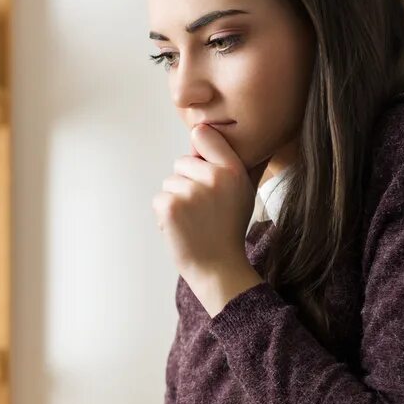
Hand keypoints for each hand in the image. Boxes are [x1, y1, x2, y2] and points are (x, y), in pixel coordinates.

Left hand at [152, 123, 264, 314]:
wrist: (218, 267)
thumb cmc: (228, 230)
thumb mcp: (244, 193)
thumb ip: (237, 164)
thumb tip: (228, 136)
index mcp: (233, 170)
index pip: (204, 136)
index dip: (198, 147)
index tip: (200, 159)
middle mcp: (213, 177)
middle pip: (182, 162)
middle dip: (186, 181)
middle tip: (203, 208)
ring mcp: (190, 192)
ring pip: (169, 182)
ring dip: (176, 199)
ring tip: (194, 220)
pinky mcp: (170, 206)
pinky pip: (159, 198)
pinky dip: (166, 214)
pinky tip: (183, 228)